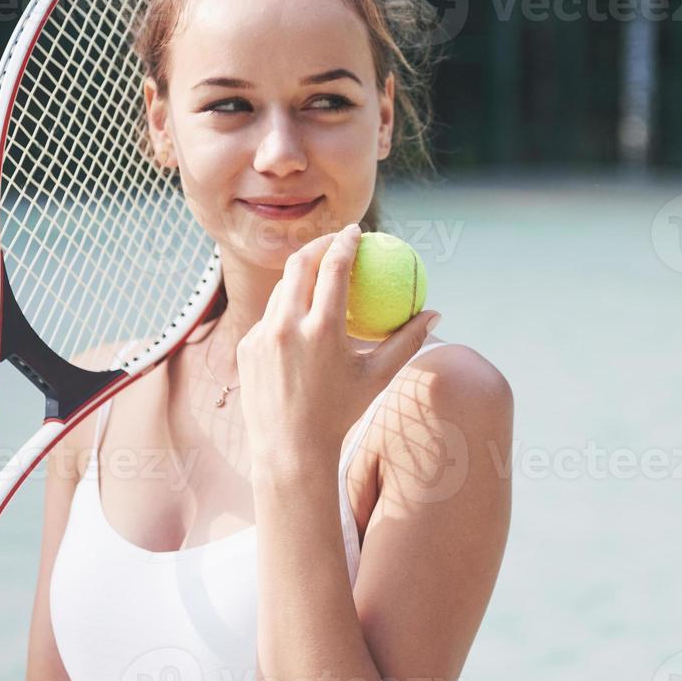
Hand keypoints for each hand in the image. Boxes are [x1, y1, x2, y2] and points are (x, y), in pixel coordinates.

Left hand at [236, 223, 439, 475]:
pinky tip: (300, 319)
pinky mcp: (246, 346)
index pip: (333, 268)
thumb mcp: (377, 377)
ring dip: (301, 276)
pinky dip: (287, 311)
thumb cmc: (340, 412)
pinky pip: (268, 317)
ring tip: (318, 274)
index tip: (356, 233)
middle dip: (319, 244)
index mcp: (322, 330)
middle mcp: (288, 326)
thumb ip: (407, 341)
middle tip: (335, 241)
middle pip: (300, 264)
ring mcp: (262, 335)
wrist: (289, 448)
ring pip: (282, 290)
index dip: (345, 243)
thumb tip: (435, 314)